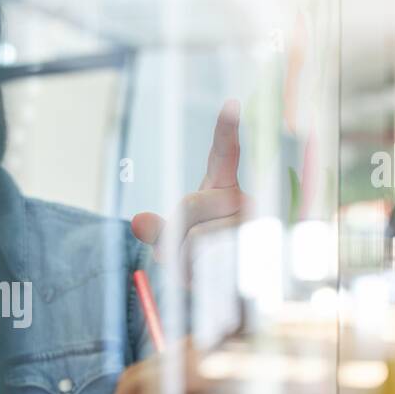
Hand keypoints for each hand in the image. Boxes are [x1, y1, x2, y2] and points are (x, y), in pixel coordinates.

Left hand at [130, 99, 245, 286]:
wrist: (232, 289)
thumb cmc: (201, 259)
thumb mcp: (174, 240)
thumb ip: (157, 229)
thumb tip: (136, 221)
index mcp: (223, 191)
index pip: (223, 156)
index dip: (225, 130)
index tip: (231, 104)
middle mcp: (245, 202)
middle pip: (188, 205)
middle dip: (172, 234)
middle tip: (180, 253)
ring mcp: (254, 227)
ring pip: (197, 238)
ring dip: (184, 261)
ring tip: (198, 269)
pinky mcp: (258, 254)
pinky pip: (213, 260)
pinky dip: (200, 274)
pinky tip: (208, 279)